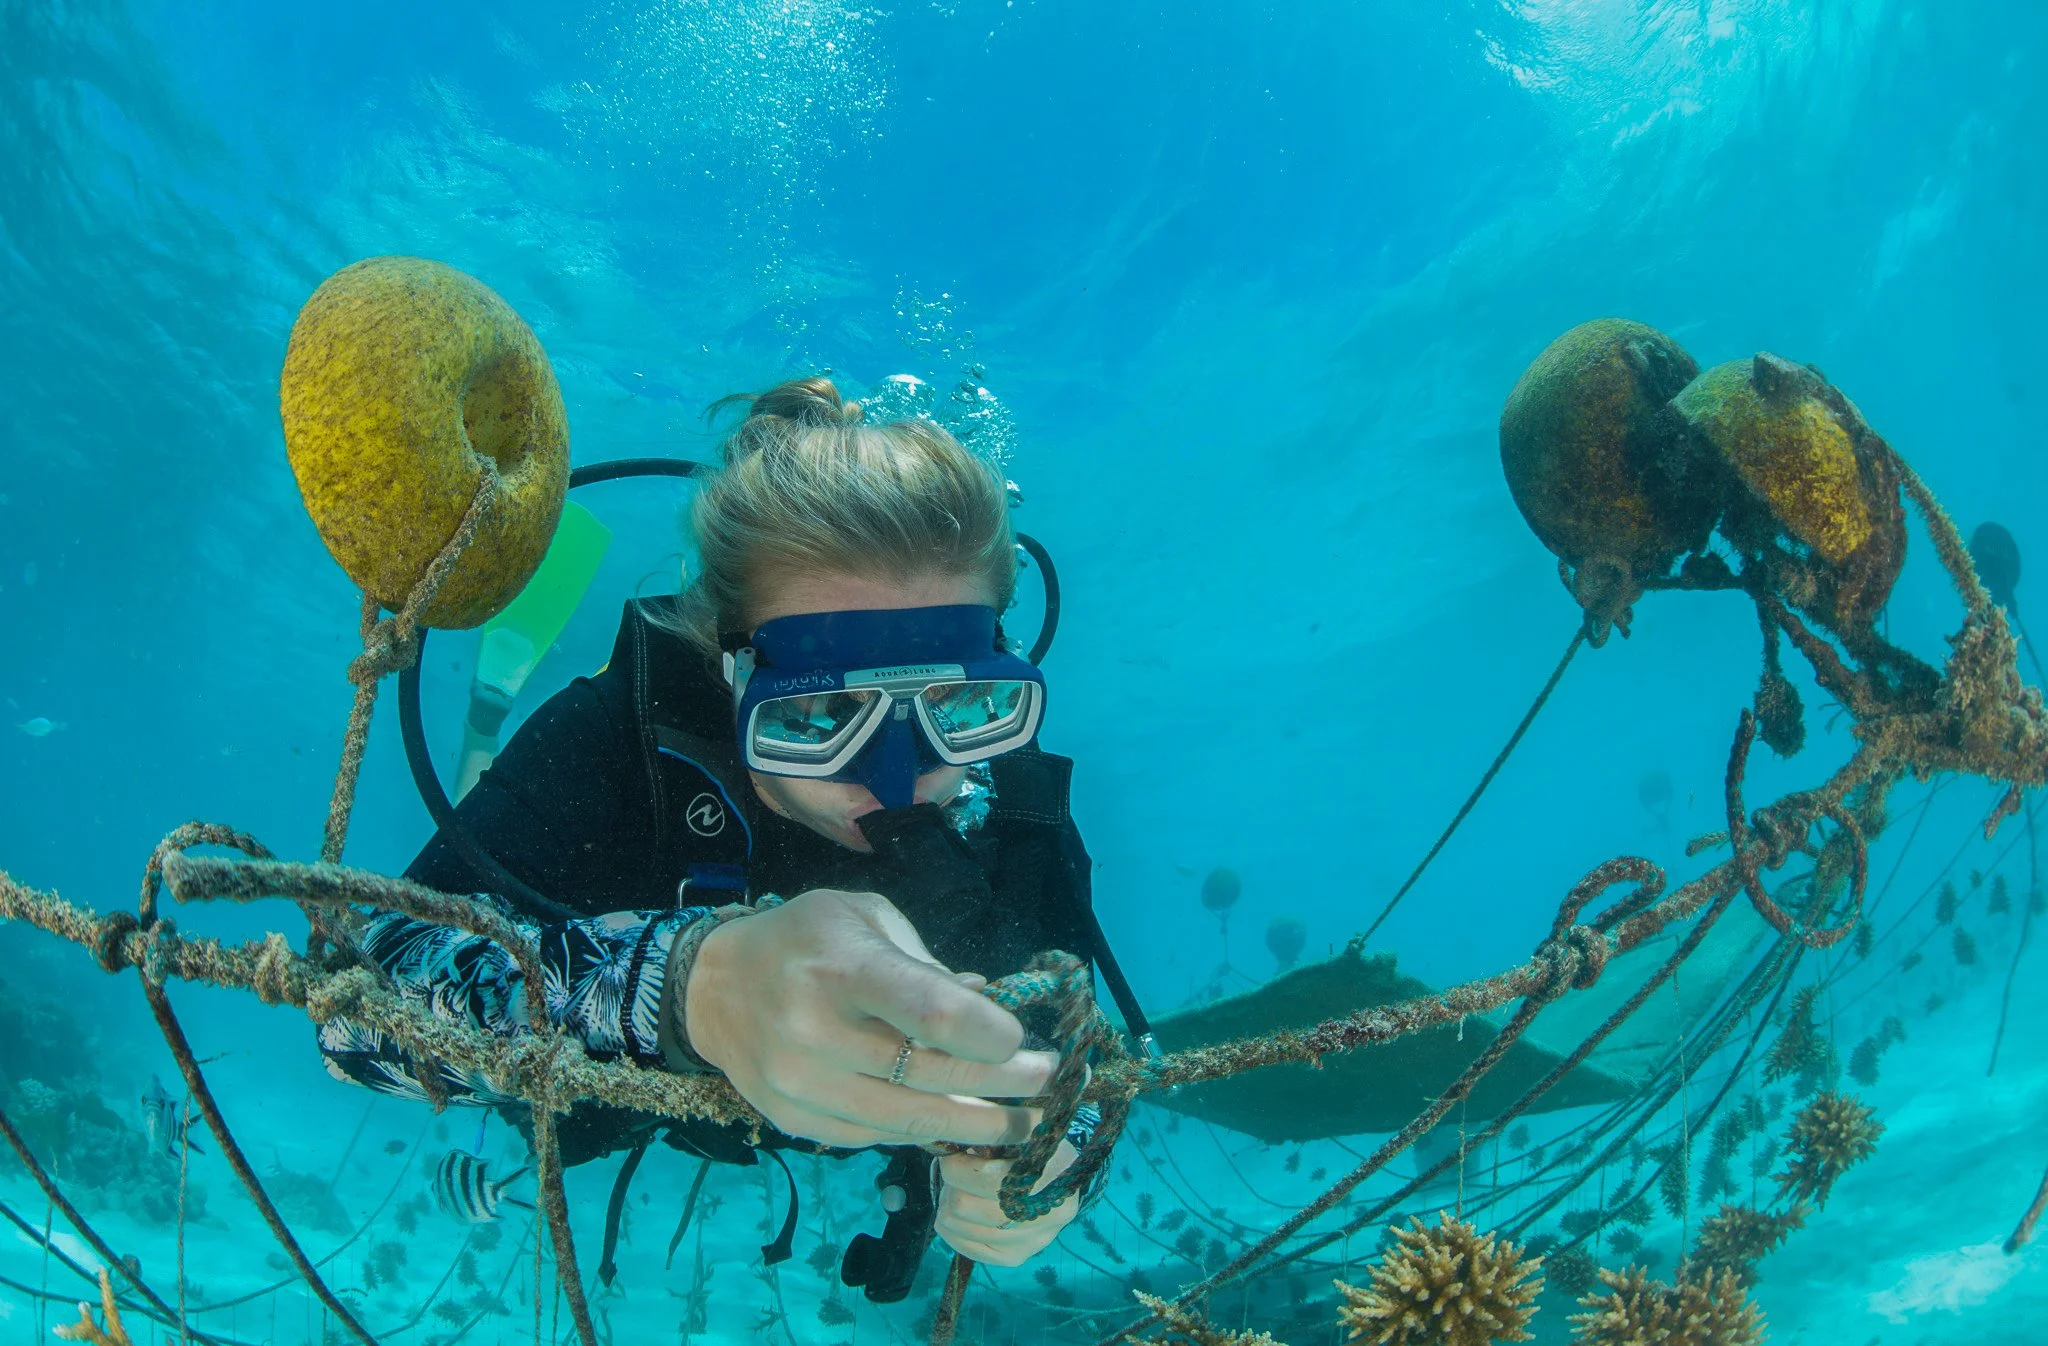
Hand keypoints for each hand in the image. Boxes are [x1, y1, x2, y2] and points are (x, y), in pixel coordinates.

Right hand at [679, 888, 1054, 1148]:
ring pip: (907, 1121)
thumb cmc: (806, 939)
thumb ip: (927, 966)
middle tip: (1044, 1084)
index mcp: (841, 965)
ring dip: (974, 1126)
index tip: (1023, 1040)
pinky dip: (921, 1130)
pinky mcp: (792, 1120)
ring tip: (1019, 1121)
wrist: (714, 988)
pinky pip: (875, 1137)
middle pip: (929, 1076)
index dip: (989, 1035)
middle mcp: (814, 1029)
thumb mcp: (867, 918)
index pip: (929, 1013)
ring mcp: (800, 1083)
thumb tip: (991, 1008)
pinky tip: (954, 1122)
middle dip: (1001, 1086)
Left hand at [935, 1141, 1080, 1265]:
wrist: (1056, 1172)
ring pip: (963, 1228)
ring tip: (956, 1190)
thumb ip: (992, 1129)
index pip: (987, 1178)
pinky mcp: (1019, 1256)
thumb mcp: (1019, 1126)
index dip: (958, 1167)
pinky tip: (955, 1215)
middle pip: (968, 1206)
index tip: (951, 1155)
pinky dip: (951, 1232)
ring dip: (948, 1207)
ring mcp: (1036, 1239)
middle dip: (951, 1187)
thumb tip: (950, 1140)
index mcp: (1055, 1169)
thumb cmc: (1030, 1142)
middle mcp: (1052, 1211)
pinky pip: (969, 1250)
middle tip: (952, 1172)